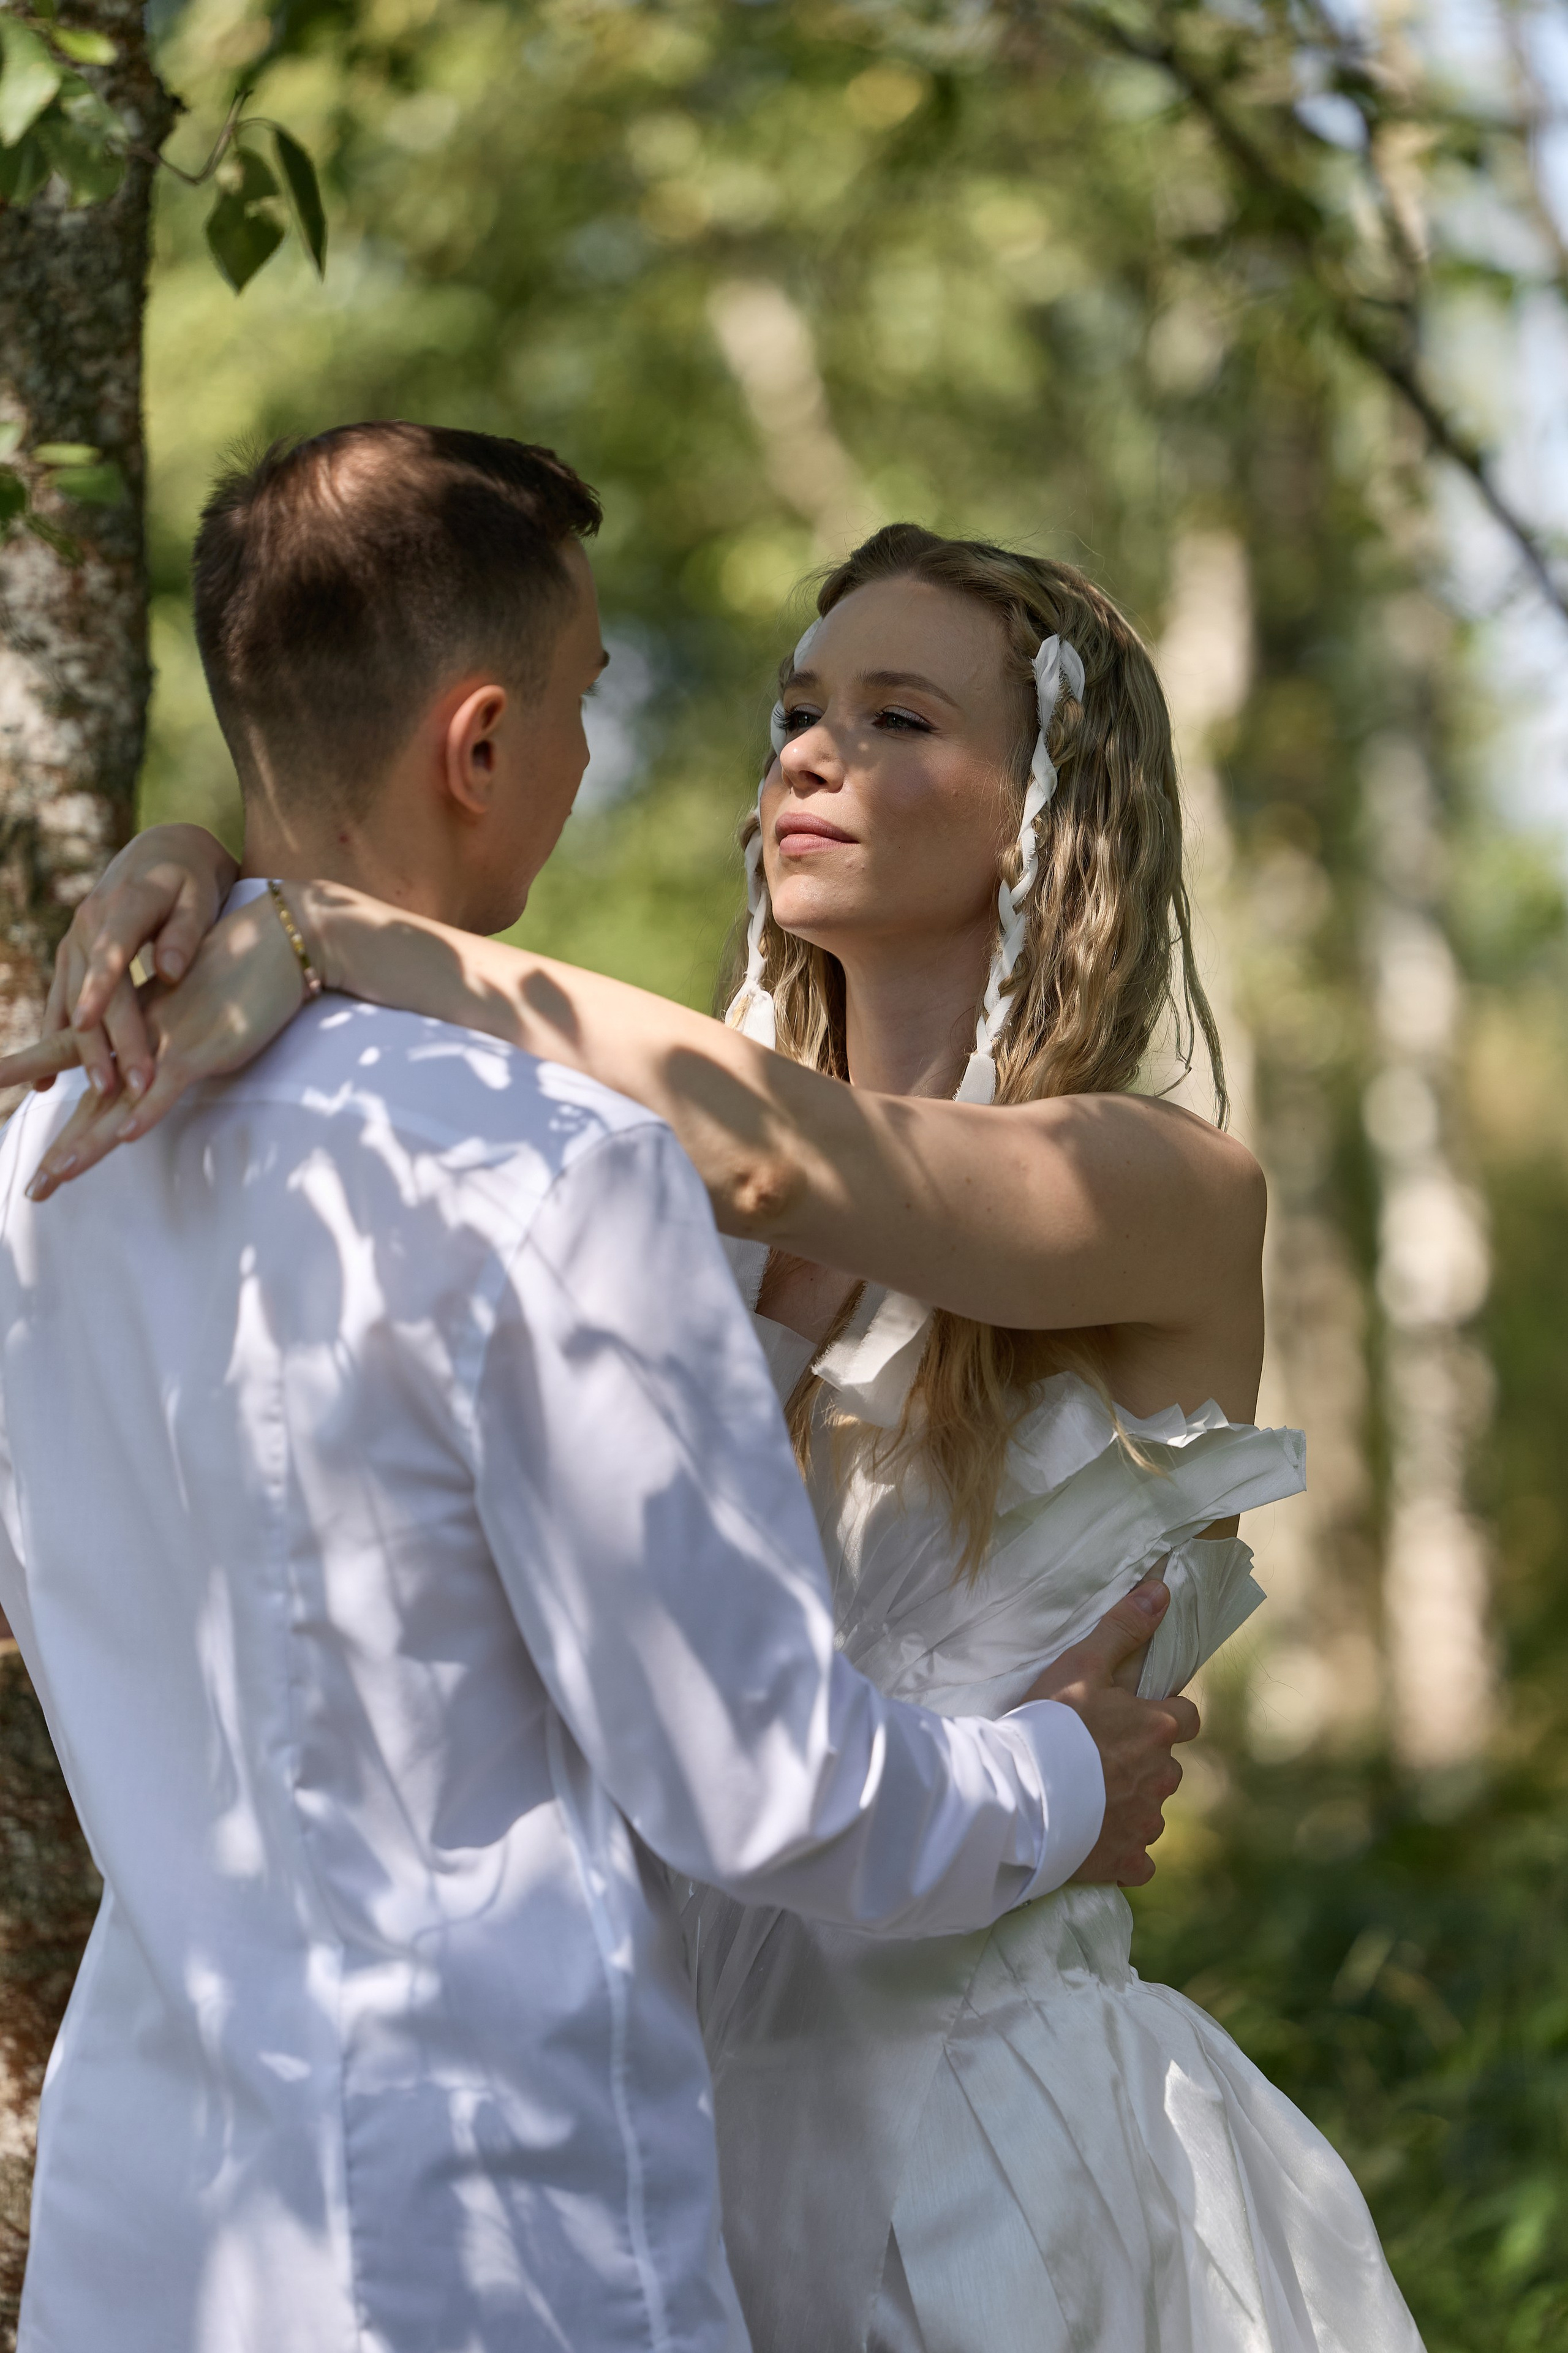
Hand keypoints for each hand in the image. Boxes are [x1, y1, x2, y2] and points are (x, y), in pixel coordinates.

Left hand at [9, 890, 309, 1201]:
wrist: (273, 941)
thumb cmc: (236, 969)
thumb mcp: (190, 1000)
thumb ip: (166, 1023)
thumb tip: (152, 1043)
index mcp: (133, 1026)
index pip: (74, 1055)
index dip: (37, 1073)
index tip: (1, 1087)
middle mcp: (140, 1039)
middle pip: (91, 1099)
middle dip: (61, 1143)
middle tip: (34, 1187)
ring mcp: (167, 1045)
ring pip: (120, 1101)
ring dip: (89, 1140)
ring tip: (59, 1172)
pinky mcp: (200, 1050)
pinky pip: (168, 1087)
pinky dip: (147, 1110)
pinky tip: (127, 1136)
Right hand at [31, 825, 236, 1100]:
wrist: (164, 854)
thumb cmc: (190, 879)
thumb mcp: (198, 896)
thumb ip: (186, 932)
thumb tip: (171, 972)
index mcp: (122, 907)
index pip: (109, 953)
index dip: (99, 990)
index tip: (94, 1027)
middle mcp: (88, 926)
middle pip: (91, 990)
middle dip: (106, 1041)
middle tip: (122, 1085)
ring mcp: (75, 944)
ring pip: (71, 1003)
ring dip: (82, 1050)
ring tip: (99, 1091)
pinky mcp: (73, 960)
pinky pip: (60, 1006)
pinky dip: (55, 1042)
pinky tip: (48, 1082)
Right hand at [1025, 1579, 1198, 1886]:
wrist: (1015, 1795)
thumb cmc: (1048, 1722)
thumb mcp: (1081, 1663)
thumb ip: (1124, 1628)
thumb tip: (1162, 1589)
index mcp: (1159, 1728)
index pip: (1187, 1717)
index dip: (1162, 1714)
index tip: (1129, 1716)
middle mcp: (1163, 1778)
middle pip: (1167, 1767)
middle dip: (1143, 1762)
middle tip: (1097, 1757)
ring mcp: (1146, 1823)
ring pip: (1151, 1811)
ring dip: (1130, 1804)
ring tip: (1087, 1796)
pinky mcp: (1127, 1862)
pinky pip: (1139, 1859)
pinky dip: (1122, 1851)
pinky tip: (1093, 1838)